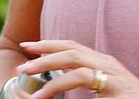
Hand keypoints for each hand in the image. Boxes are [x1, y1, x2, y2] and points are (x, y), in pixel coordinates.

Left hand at [17, 40, 138, 98]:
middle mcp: (108, 63)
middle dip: (44, 48)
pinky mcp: (115, 85)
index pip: (74, 47)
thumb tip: (62, 86)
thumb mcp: (108, 93)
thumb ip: (90, 86)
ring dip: (46, 65)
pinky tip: (42, 93)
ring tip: (24, 73)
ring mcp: (113, 73)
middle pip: (71, 47)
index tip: (30, 46)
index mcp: (105, 64)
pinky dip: (57, 84)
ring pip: (73, 60)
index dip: (51, 44)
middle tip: (23, 53)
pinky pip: (80, 78)